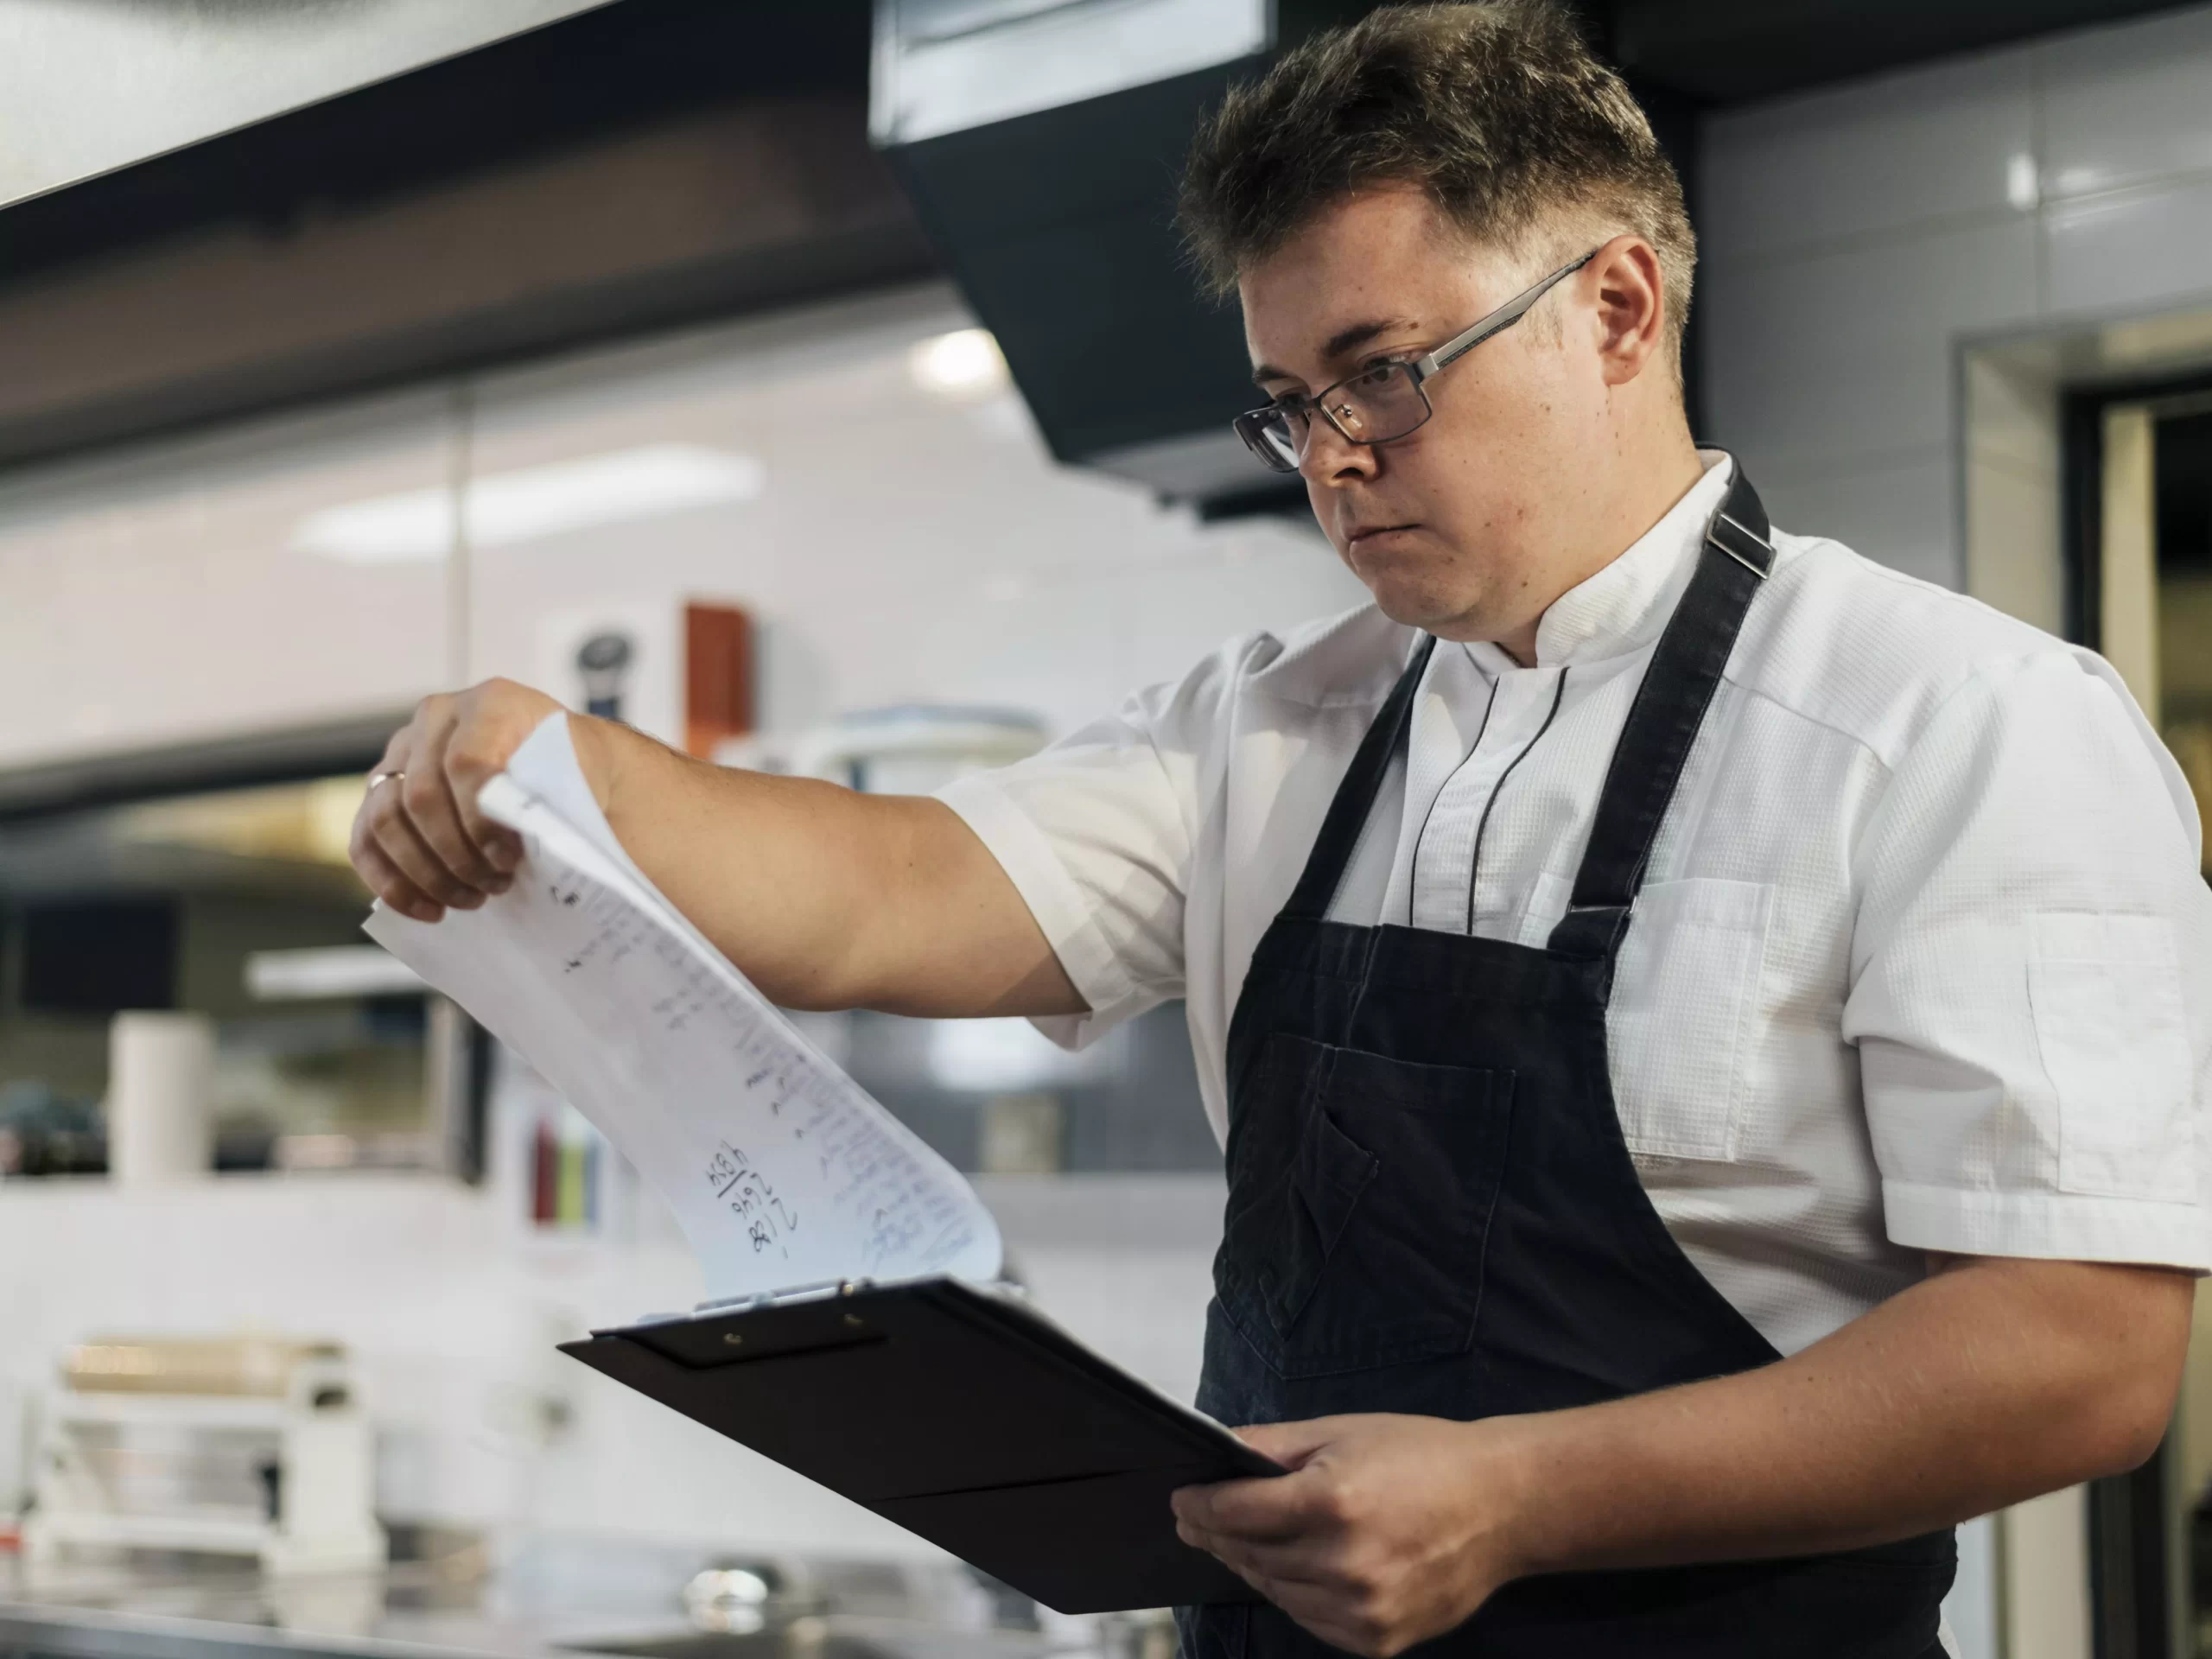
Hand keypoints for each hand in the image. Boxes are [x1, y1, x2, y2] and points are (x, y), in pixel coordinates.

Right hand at [350, 679, 565, 920]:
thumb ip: (555, 805)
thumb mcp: (582, 780)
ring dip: (426, 873)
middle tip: (494, 887)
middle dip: (456, 856)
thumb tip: (535, 853)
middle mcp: (439, 718)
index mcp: (493, 703)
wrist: (564, 768)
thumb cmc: (576, 777)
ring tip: (471, 899)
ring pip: (386, 818)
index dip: (482, 822)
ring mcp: (403, 751)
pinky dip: (391, 882)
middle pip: (422, 796)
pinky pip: (366, 838)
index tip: (509, 860)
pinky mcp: (382, 787)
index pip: (467, 763)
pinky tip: (429, 911)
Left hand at [1172, 1414, 1523, 1657]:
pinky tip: (1295, 1567)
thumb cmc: (1424, 1457)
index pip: (1235, 1513)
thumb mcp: (1342, 1431)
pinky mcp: (1377, 1640)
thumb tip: (1217, 1450)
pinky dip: (1294, 1593)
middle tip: (1198, 1519)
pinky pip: (1310, 1618)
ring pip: (1274, 1591)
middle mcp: (1343, 1562)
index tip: (1180, 1500)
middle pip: (1249, 1554)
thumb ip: (1273, 1446)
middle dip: (1216, 1534)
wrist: (1502, 1506)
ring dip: (1253, 1564)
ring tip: (1245, 1540)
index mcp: (1332, 1501)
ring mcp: (1361, 1608)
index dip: (1198, 1506)